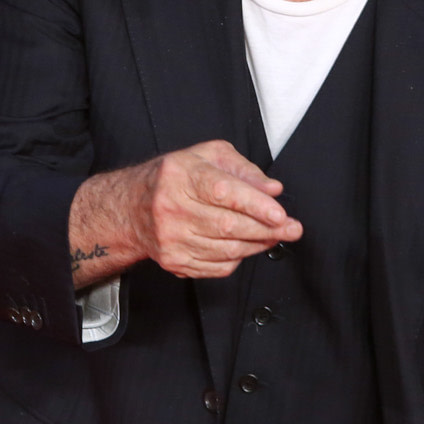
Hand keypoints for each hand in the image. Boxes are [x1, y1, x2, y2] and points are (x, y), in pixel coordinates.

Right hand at [69, 140, 301, 284]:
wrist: (132, 208)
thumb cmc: (174, 178)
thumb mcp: (207, 156)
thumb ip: (243, 169)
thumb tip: (272, 190)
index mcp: (180, 176)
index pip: (223, 192)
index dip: (255, 205)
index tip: (280, 214)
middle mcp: (171, 208)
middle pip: (228, 225)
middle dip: (267, 229)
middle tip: (292, 229)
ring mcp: (171, 239)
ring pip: (227, 250)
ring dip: (257, 245)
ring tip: (273, 236)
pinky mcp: (174, 261)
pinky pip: (217, 267)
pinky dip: (238, 259)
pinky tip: (244, 246)